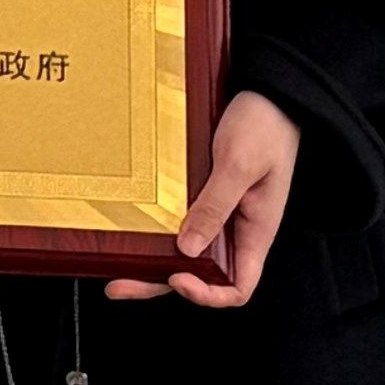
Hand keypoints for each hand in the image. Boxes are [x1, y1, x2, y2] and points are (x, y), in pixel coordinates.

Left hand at [103, 89, 295, 305]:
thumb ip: (215, 206)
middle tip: (120, 284)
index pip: (238, 286)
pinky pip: (182, 220)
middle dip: (161, 282)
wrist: (266, 89)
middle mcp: (237, 228)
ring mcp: (220, 211)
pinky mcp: (205, 192)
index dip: (209, 294)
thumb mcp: (238, 165)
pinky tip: (135, 230)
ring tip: (117, 266)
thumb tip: (187, 251)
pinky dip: (159, 230)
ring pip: (186, 249)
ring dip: (155, 261)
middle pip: (201, 274)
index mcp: (256, 230)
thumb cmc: (265, 124)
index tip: (178, 277)